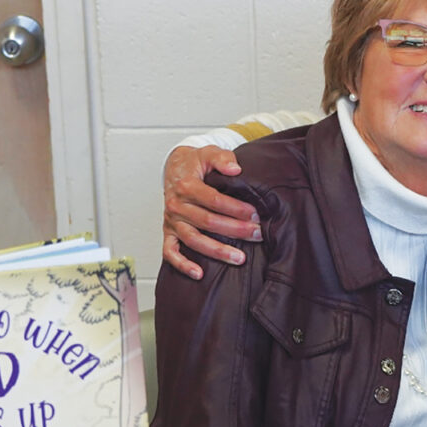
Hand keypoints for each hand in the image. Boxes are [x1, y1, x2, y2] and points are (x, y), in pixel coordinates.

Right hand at [162, 145, 262, 278]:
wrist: (175, 167)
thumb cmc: (196, 163)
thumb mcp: (209, 153)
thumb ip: (222, 158)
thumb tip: (235, 169)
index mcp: (186, 186)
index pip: (214, 201)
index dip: (236, 209)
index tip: (256, 215)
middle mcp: (177, 205)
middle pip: (207, 222)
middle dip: (235, 230)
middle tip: (257, 235)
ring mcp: (172, 221)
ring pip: (194, 240)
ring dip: (217, 251)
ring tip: (240, 258)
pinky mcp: (168, 232)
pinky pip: (170, 252)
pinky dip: (182, 264)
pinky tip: (199, 274)